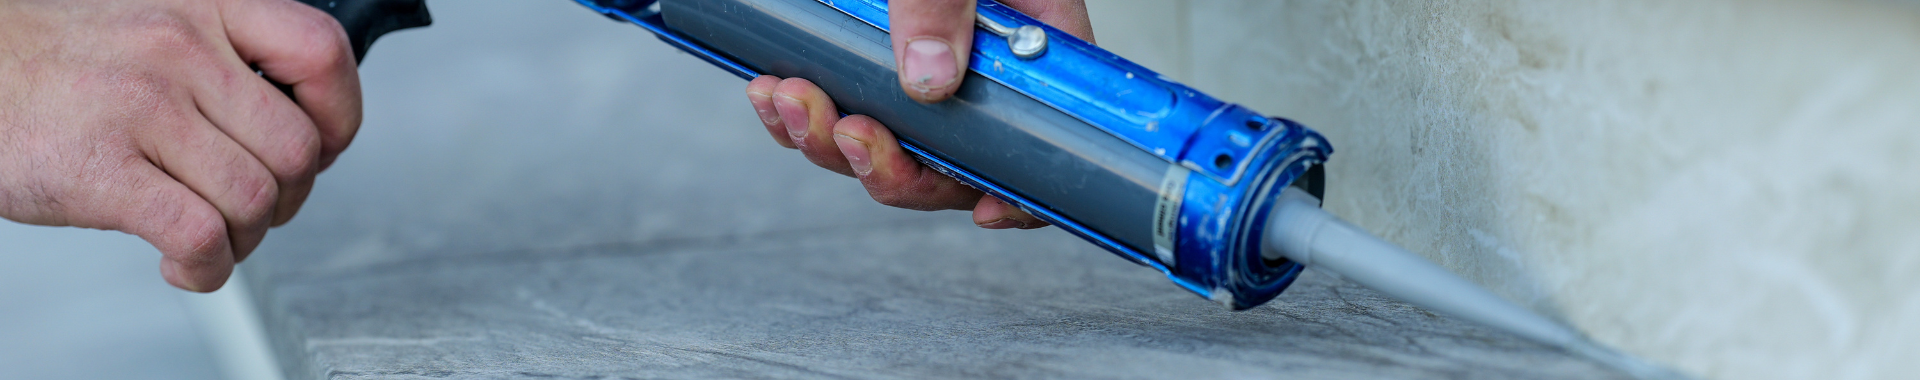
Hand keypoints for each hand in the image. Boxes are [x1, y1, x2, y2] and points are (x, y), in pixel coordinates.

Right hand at [0, 0, 358, 291]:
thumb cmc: (62, 62)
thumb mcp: (158, 25)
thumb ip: (229, 61)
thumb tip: (305, 130)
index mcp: (205, 8)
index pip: (321, 52)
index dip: (339, 115)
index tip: (323, 147)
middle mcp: (179, 50)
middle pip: (295, 149)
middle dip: (287, 198)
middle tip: (252, 208)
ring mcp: (141, 108)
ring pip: (254, 198)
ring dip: (245, 239)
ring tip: (211, 236)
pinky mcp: (101, 170)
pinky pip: (199, 235)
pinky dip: (206, 266)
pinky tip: (183, 263)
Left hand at [745, 0, 1092, 228]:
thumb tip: (929, 82)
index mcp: (1028, 30)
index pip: (1046, 133)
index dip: (1024, 186)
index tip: (986, 205)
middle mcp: (976, 55)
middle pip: (948, 155)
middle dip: (890, 164)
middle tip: (847, 133)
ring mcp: (913, 54)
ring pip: (882, 138)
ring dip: (827, 138)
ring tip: (788, 100)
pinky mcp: (857, 46)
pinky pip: (834, 103)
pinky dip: (799, 109)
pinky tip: (772, 89)